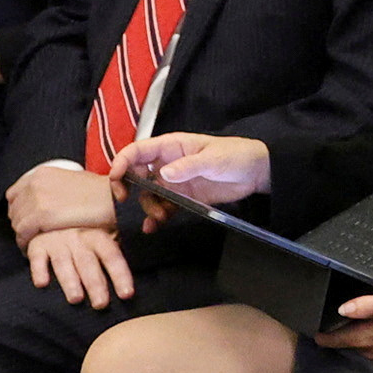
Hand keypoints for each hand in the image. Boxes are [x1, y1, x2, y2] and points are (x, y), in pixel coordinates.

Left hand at [6, 163, 121, 244]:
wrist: (112, 199)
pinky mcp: (41, 216)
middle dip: (19, 222)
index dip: (18, 209)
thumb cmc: (101, 193)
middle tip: (29, 234)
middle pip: (13, 208)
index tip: (25, 219)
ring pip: (16, 222)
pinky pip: (23, 233)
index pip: (15, 193)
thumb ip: (55, 188)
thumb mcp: (73, 180)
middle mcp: (35, 183)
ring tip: (31, 243)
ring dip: (22, 234)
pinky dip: (24, 243)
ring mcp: (36, 199)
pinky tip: (31, 249)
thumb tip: (48, 200)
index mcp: (42, 173)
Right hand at [26, 225, 132, 308]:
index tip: (126, 294)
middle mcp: (78, 239)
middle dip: (95, 284)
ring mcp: (57, 242)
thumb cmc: (83, 240)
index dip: (120, 275)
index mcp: (98, 238)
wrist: (50, 221)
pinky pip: (37, 258)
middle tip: (101, 304)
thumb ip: (114, 256)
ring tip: (76, 299)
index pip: (112, 256)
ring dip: (70, 281)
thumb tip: (134, 278)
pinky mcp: (37, 246)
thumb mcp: (100, 239)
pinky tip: (42, 284)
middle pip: (88, 263)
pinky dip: (38, 270)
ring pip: (64, 263)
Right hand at [110, 133, 269, 223]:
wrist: (256, 172)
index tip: (115, 178)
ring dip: (148, 206)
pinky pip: (165, 207)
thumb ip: (189, 166)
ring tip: (158, 217)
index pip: (138, 151)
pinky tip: (154, 226)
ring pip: (149, 194)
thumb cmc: (236, 155)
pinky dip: (157, 217)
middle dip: (129, 187)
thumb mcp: (213, 159)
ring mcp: (174, 181)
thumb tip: (165, 174)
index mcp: (171, 146)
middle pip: (137, 174)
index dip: (122, 162)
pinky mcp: (184, 197)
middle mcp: (168, 163)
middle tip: (126, 200)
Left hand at [315, 286, 372, 356]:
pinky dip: (356, 333)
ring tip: (329, 315)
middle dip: (325, 330)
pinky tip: (358, 321)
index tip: (303, 315)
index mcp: (370, 337)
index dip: (316, 328)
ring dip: (341, 333)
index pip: (332, 338)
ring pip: (352, 343)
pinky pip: (365, 343)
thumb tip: (342, 308)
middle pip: (339, 342)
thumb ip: (371, 306)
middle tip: (312, 310)